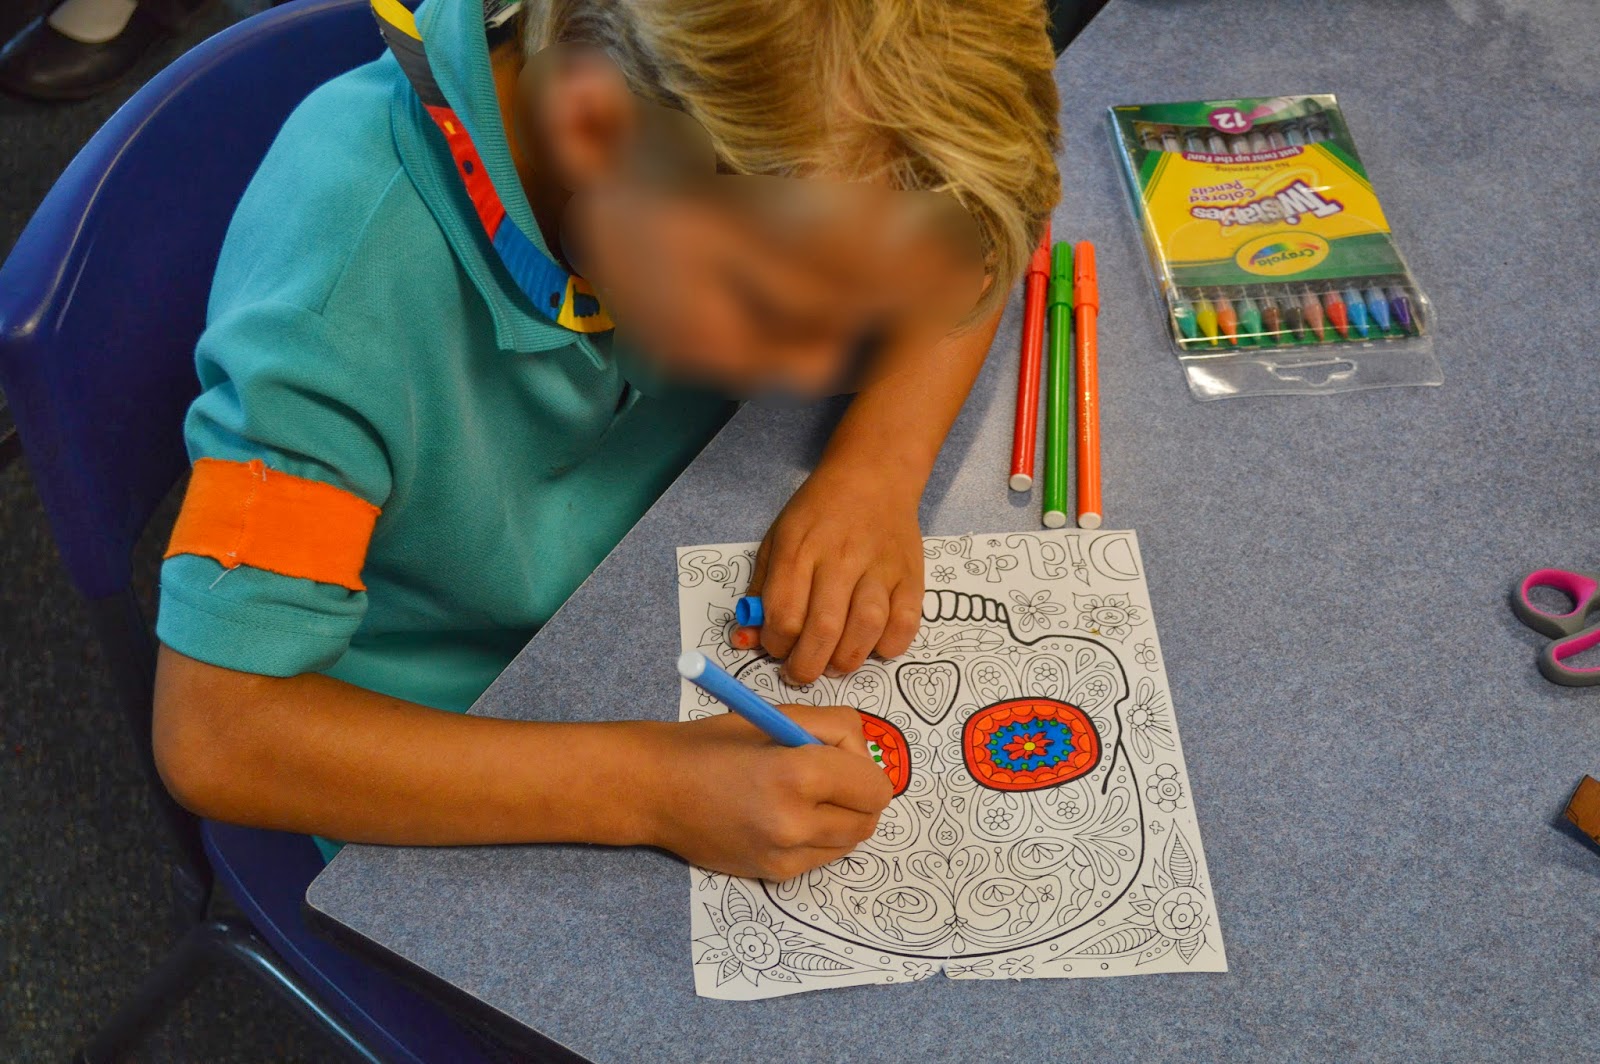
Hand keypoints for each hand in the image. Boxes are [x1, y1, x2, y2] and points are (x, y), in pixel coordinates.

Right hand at [642, 706, 891, 880]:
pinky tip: (785, 816)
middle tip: (826, 774)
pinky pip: (823, 857)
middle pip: (869, 819)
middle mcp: (794, 824)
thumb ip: (835, 729)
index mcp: (797, 775)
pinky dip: (818, 837)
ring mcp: (784, 857)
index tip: (838, 754)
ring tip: (804, 795)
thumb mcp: (777, 716)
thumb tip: (867, 757)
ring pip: (851, 841)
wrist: (657, 790)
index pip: (875, 787)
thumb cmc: (714, 745)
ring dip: (842, 817)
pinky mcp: (775, 875)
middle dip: (859, 794)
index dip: (863, 766)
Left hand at [740, 465, 923, 684]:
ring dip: (845, 660)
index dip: (775, 644)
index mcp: (799, 549)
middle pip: (823, 629)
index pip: (783, 614)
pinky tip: (871, 644)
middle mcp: (840, 558)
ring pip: (865, 629)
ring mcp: (879, 568)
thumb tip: (746, 641)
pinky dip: (888, 646)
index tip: (777, 647)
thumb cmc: (818, 512)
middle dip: (807, 666)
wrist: (873, 475)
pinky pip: (904, 624)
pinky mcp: (911, 576)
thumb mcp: (777, 541)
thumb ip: (761, 593)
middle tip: (802, 672)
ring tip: (833, 662)